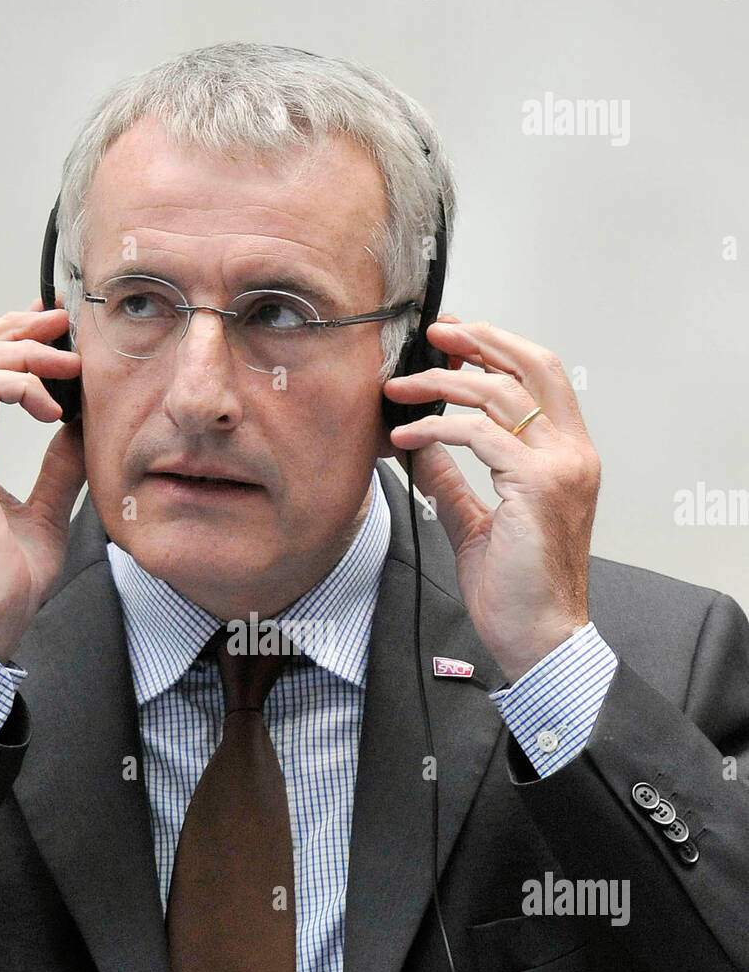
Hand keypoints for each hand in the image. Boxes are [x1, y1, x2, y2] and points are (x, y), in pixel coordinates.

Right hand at [0, 300, 84, 663]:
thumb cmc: (6, 581)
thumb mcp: (47, 512)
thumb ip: (59, 468)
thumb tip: (81, 434)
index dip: (12, 340)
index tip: (57, 331)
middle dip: (16, 327)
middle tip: (64, 322)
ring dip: (21, 349)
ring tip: (66, 364)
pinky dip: (18, 383)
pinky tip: (52, 408)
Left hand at [383, 315, 599, 682]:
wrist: (539, 636)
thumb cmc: (517, 590)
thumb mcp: (475, 524)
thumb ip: (451, 483)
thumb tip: (419, 450)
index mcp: (567, 456)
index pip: (540, 377)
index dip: (497, 347)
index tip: (454, 339)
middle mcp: (571, 453)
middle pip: (532, 365)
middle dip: (479, 340)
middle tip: (433, 335)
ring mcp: (559, 466)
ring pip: (499, 393)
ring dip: (442, 384)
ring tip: (399, 390)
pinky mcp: (536, 485)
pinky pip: (478, 435)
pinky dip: (436, 429)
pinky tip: (406, 438)